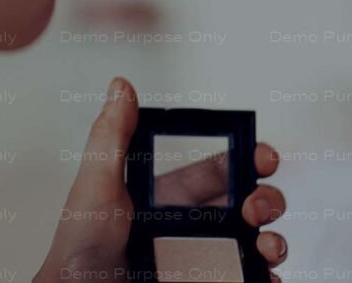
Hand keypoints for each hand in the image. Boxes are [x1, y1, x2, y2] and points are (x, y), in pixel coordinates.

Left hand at [34, 78, 287, 282]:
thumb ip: (112, 138)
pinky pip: (250, 277)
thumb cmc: (78, 254)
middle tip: (257, 207)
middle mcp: (190, 229)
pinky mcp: (212, 282)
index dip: (247, 159)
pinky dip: (267, 274)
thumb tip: (121, 88)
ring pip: (256, 243)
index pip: (219, 172)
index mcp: (168, 199)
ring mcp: (201, 260)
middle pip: (247, 204)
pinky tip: (265, 272)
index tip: (263, 156)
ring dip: (273, 239)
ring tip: (265, 245)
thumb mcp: (95, 188)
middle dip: (266, 199)